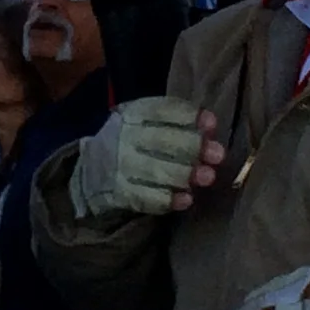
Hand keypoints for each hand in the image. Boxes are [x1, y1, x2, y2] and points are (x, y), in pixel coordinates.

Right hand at [70, 97, 226, 219]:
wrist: (90, 170)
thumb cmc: (132, 142)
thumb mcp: (146, 122)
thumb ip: (177, 121)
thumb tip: (211, 125)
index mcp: (133, 114)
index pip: (161, 110)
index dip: (189, 116)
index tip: (211, 124)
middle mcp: (124, 137)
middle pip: (161, 140)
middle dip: (193, 147)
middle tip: (218, 155)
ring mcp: (120, 166)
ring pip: (156, 170)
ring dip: (186, 174)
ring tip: (207, 177)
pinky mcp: (119, 193)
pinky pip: (146, 198)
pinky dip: (169, 200)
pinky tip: (186, 199)